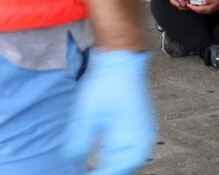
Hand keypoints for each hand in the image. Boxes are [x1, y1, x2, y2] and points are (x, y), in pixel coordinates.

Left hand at [64, 50, 155, 174]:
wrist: (121, 56)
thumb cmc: (109, 80)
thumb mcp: (87, 114)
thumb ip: (79, 140)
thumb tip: (73, 158)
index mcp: (134, 137)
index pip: (117, 169)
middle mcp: (144, 136)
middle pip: (127, 166)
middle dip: (110, 172)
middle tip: (91, 173)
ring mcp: (144, 128)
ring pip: (132, 158)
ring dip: (116, 165)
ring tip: (99, 168)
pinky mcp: (141, 121)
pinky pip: (134, 146)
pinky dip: (121, 154)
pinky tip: (109, 154)